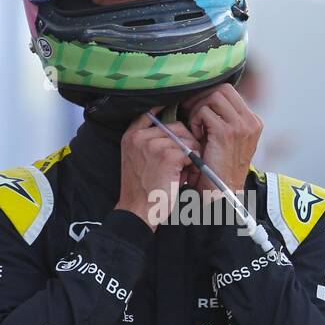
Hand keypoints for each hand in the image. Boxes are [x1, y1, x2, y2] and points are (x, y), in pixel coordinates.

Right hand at [116, 109, 202, 229]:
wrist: (137, 211)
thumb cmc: (141, 189)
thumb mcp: (136, 160)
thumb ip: (148, 143)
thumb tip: (177, 131)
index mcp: (131, 136)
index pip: (150, 113)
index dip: (165, 114)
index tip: (175, 121)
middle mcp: (140, 137)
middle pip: (176, 126)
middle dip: (186, 143)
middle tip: (184, 162)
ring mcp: (154, 145)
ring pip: (187, 139)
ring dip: (191, 156)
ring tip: (184, 172)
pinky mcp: (168, 156)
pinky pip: (191, 152)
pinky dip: (193, 165)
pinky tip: (185, 177)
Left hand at [180, 83, 261, 193]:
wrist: (223, 190)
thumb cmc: (220, 167)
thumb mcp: (228, 139)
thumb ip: (224, 119)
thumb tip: (205, 97)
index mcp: (253, 122)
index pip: (229, 92)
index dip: (210, 95)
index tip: (197, 107)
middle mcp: (250, 121)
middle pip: (222, 89)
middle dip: (202, 97)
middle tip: (191, 110)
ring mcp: (240, 126)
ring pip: (214, 96)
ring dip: (198, 108)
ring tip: (196, 126)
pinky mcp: (226, 132)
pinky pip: (205, 111)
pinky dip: (195, 120)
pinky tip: (195, 135)